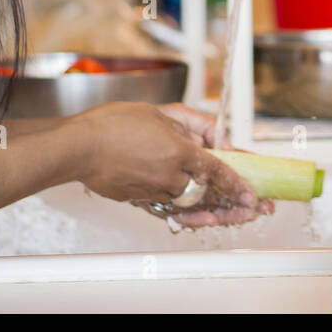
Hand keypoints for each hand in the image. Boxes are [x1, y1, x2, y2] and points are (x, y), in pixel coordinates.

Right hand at [70, 102, 272, 226]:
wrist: (78, 146)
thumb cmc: (112, 124)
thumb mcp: (160, 112)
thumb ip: (193, 123)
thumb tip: (216, 135)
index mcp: (177, 150)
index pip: (217, 169)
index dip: (237, 183)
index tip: (252, 195)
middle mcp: (168, 174)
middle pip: (208, 195)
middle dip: (233, 205)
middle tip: (251, 211)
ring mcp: (153, 191)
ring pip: (190, 206)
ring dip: (212, 213)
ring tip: (230, 218)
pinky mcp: (139, 201)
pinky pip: (169, 212)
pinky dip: (187, 216)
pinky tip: (201, 219)